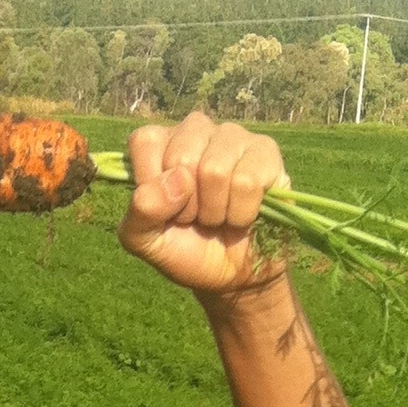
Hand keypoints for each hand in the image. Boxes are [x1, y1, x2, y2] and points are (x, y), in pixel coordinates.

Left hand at [117, 113, 289, 296]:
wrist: (232, 275)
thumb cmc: (185, 250)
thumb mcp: (145, 240)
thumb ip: (141, 211)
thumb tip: (176, 180)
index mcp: (161, 143)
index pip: (145, 141)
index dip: (152, 185)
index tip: (163, 208)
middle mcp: (197, 130)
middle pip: (182, 157)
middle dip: (187, 204)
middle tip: (195, 216)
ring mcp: (233, 137)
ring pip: (215, 170)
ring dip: (215, 210)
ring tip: (219, 216)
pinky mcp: (266, 151)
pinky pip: (248, 181)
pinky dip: (242, 213)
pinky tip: (243, 214)